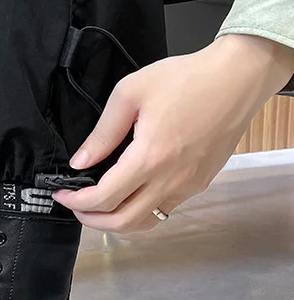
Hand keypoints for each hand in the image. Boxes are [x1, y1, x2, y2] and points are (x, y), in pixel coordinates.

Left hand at [53, 34, 293, 232]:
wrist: (238, 77)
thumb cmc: (186, 78)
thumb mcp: (130, 94)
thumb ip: (102, 133)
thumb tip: (81, 162)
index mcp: (150, 158)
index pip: (104, 198)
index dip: (77, 202)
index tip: (62, 194)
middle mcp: (171, 180)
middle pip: (123, 222)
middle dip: (91, 220)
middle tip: (76, 205)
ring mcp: (188, 185)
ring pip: (145, 221)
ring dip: (116, 221)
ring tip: (98, 205)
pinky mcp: (200, 183)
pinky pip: (164, 209)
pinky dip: (140, 211)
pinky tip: (129, 194)